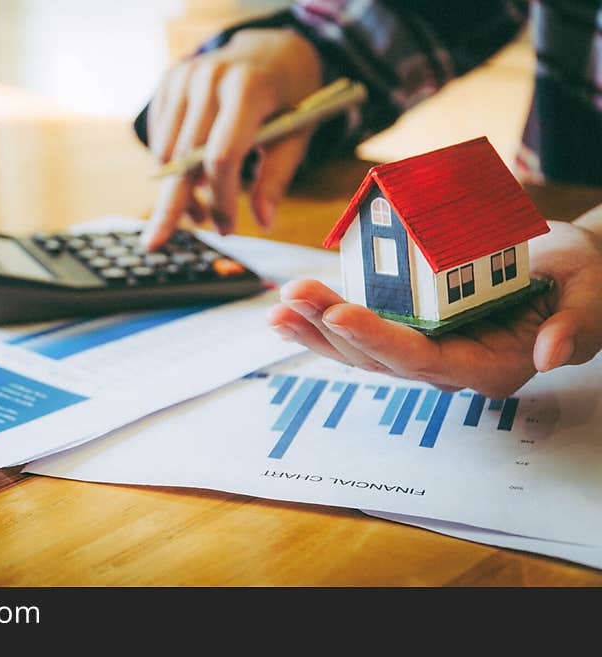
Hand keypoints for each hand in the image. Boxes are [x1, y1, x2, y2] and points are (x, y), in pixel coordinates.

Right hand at [142, 28, 321, 249]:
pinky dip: (171, 166)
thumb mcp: (298, 135)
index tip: (227, 227)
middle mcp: (209, 77)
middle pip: (184, 157)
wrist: (272, 51)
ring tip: (198, 210)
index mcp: (248, 88)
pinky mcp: (169, 82)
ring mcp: (184, 76)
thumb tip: (263, 222)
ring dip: (177, 189)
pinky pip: (159, 138)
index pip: (222, 155)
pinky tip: (193, 175)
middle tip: (155, 242)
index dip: (222, 198)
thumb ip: (277, 177)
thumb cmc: (290, 99)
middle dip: (173, 204)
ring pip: (166, 151)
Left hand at [266, 221, 601, 397]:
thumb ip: (578, 327)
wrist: (569, 272)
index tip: (338, 312)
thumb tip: (551, 353)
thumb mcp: (592, 299)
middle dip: (330, 329)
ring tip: (280, 305)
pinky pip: (362, 330)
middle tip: (292, 297)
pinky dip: (325, 319)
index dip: (378, 339)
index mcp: (489, 367)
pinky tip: (292, 307)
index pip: (424, 360)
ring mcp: (426, 348)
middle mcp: (449, 366)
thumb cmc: (583, 284)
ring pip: (361, 349)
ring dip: (316, 328)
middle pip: (379, 358)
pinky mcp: (412, 327)